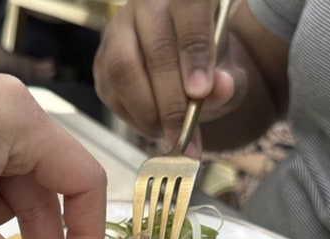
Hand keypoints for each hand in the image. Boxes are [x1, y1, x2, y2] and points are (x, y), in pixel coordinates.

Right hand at [94, 0, 242, 147]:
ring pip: (122, 68)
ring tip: (167, 134)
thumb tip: (220, 88)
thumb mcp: (228, 71)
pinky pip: (111, 91)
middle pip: (154, 48)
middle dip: (170, 100)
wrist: (184, 66)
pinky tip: (154, 128)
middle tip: (183, 134)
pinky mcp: (101, 60)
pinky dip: (133, 117)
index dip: (193, 50)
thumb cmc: (208, 66)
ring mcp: (119, 30)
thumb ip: (227, 81)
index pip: (188, 8)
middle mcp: (147, 5)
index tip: (200, 92)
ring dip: (146, 111)